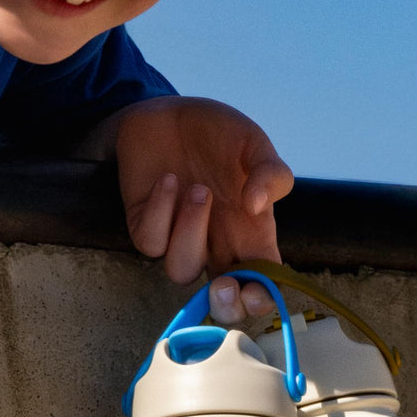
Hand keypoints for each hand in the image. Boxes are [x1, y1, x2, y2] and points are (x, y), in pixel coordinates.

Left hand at [115, 97, 293, 322]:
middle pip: (220, 301)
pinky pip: (151, 241)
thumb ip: (270, 172)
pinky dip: (160, 210)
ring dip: (191, 232)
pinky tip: (168, 179)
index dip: (260, 299)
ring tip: (198, 188)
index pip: (261, 283)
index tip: (255, 290)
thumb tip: (257, 206)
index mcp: (250, 232)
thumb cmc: (218, 133)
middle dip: (224, 305)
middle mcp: (216, 242)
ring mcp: (178, 237)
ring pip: (181, 270)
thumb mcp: (254, 144)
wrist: (168, 112)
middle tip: (225, 284)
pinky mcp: (145, 225)